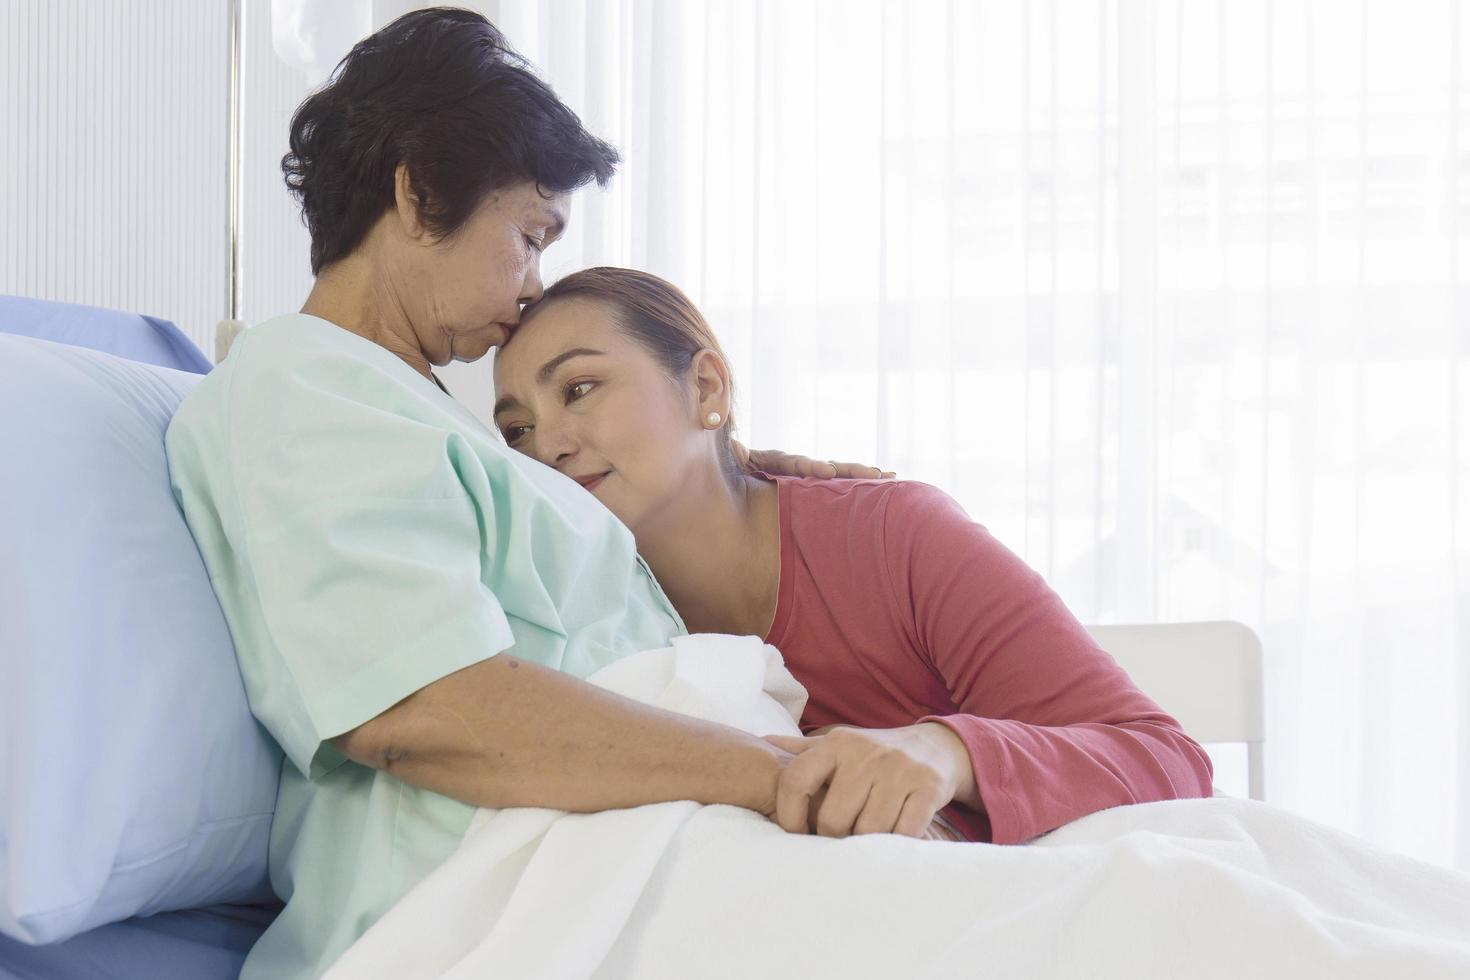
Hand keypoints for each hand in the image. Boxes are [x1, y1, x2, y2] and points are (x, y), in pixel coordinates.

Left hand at [735, 441, 894, 479]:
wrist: (725, 473)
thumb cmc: (724, 472)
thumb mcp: (727, 464)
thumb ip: (734, 457)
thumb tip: (736, 446)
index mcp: (772, 460)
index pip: (794, 462)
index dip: (811, 466)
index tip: (827, 471)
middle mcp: (792, 465)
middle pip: (824, 465)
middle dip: (849, 470)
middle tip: (875, 473)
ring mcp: (802, 476)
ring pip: (834, 474)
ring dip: (860, 475)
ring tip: (889, 476)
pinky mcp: (806, 487)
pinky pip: (833, 488)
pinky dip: (854, 487)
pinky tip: (879, 487)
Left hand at [762, 723, 972, 838]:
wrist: (935, 746)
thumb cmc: (873, 755)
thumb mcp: (837, 746)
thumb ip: (799, 751)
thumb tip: (757, 745)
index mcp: (836, 743)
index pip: (796, 780)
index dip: (788, 814)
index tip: (796, 833)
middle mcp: (865, 753)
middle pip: (834, 818)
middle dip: (835, 837)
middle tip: (840, 839)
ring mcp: (899, 769)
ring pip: (869, 830)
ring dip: (866, 844)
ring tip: (865, 839)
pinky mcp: (928, 787)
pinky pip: (904, 832)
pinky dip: (896, 844)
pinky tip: (894, 839)